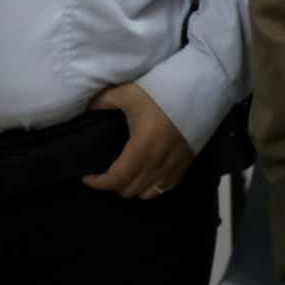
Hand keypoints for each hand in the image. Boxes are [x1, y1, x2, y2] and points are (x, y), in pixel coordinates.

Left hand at [80, 83, 192, 198]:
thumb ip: (102, 103)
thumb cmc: (160, 92)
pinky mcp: (186, 165)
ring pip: (147, 194)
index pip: (114, 180)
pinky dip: (152, 186)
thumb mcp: (126, 93)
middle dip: (112, 184)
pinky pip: (164, 188)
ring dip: (133, 187)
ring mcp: (173, 168)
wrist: (198, 91)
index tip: (86, 175)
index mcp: (140, 149)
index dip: (97, 183)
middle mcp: (157, 165)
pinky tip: (148, 172)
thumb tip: (89, 112)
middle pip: (129, 190)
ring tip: (126, 173)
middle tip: (105, 170)